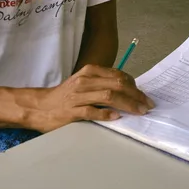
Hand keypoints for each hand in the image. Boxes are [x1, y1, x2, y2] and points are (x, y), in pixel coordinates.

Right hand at [32, 65, 154, 131]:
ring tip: (139, 111)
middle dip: (136, 95)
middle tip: (148, 105)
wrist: (40, 106)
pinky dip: (106, 114)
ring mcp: (78, 96)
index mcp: (90, 72)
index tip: (144, 96)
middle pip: (117, 84)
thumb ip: (103, 84)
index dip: (135, 86)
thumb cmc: (65, 96)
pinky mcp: (72, 111)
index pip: (118, 75)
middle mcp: (85, 81)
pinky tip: (117, 117)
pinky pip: (92, 111)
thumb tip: (128, 90)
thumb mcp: (84, 83)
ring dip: (127, 104)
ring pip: (108, 96)